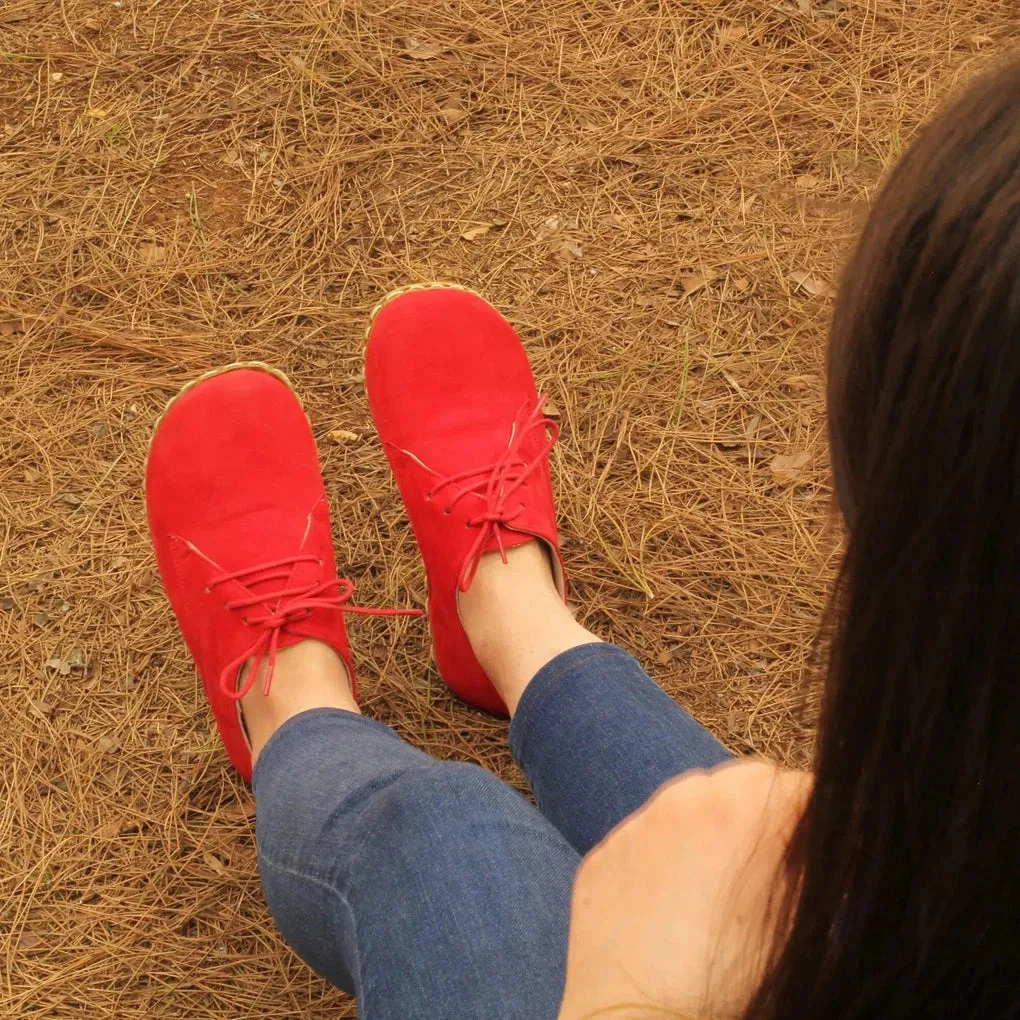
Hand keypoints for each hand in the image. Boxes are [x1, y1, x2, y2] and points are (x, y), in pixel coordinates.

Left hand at [558, 762, 809, 1019]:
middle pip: (743, 782)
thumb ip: (812, 865)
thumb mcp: (796, 920)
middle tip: (773, 866)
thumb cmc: (731, 986)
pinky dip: (663, 858)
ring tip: (720, 889)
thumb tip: (823, 843)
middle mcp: (684, 797)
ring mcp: (636, 823)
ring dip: (710, 828)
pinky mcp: (604, 854)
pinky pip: (644, 839)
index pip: (800, 786)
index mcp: (742, 807)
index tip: (819, 852)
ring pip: (689, 803)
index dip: (816, 822)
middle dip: (763, 814)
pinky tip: (672, 908)